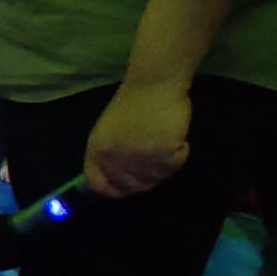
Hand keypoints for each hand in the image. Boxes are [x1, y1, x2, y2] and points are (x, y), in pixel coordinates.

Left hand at [84, 81, 191, 197]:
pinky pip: (174, 167)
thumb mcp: (108, 131)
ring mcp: (139, 157)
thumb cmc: (132, 103)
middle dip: (144, 179)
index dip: (111, 190)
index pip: (97, 183)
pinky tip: (176, 139)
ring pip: (156, 178)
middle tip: (155, 162)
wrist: (153, 84)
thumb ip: (109, 155)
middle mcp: (115, 157)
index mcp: (97, 150)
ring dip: (163, 165)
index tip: (123, 190)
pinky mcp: (163, 153)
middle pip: (130, 186)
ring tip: (164, 143)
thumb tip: (116, 180)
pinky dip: (179, 155)